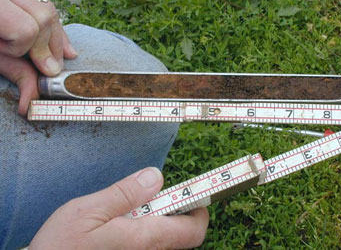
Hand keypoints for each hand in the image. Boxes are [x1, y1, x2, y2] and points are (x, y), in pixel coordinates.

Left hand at [0, 0, 76, 114]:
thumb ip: (16, 74)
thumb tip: (29, 104)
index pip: (26, 29)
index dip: (23, 48)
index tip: (13, 55)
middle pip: (45, 18)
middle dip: (45, 44)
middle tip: (43, 64)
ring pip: (51, 12)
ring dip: (55, 40)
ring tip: (54, 59)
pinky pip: (50, 8)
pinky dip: (57, 31)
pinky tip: (63, 50)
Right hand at [29, 167, 208, 248]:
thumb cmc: (61, 246)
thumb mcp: (89, 210)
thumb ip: (126, 194)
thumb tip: (155, 177)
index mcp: (144, 238)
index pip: (193, 231)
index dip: (200, 211)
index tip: (193, 194)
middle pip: (182, 236)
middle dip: (178, 212)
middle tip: (157, 195)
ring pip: (165, 240)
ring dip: (160, 220)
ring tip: (135, 207)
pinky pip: (149, 245)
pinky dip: (146, 230)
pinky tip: (124, 223)